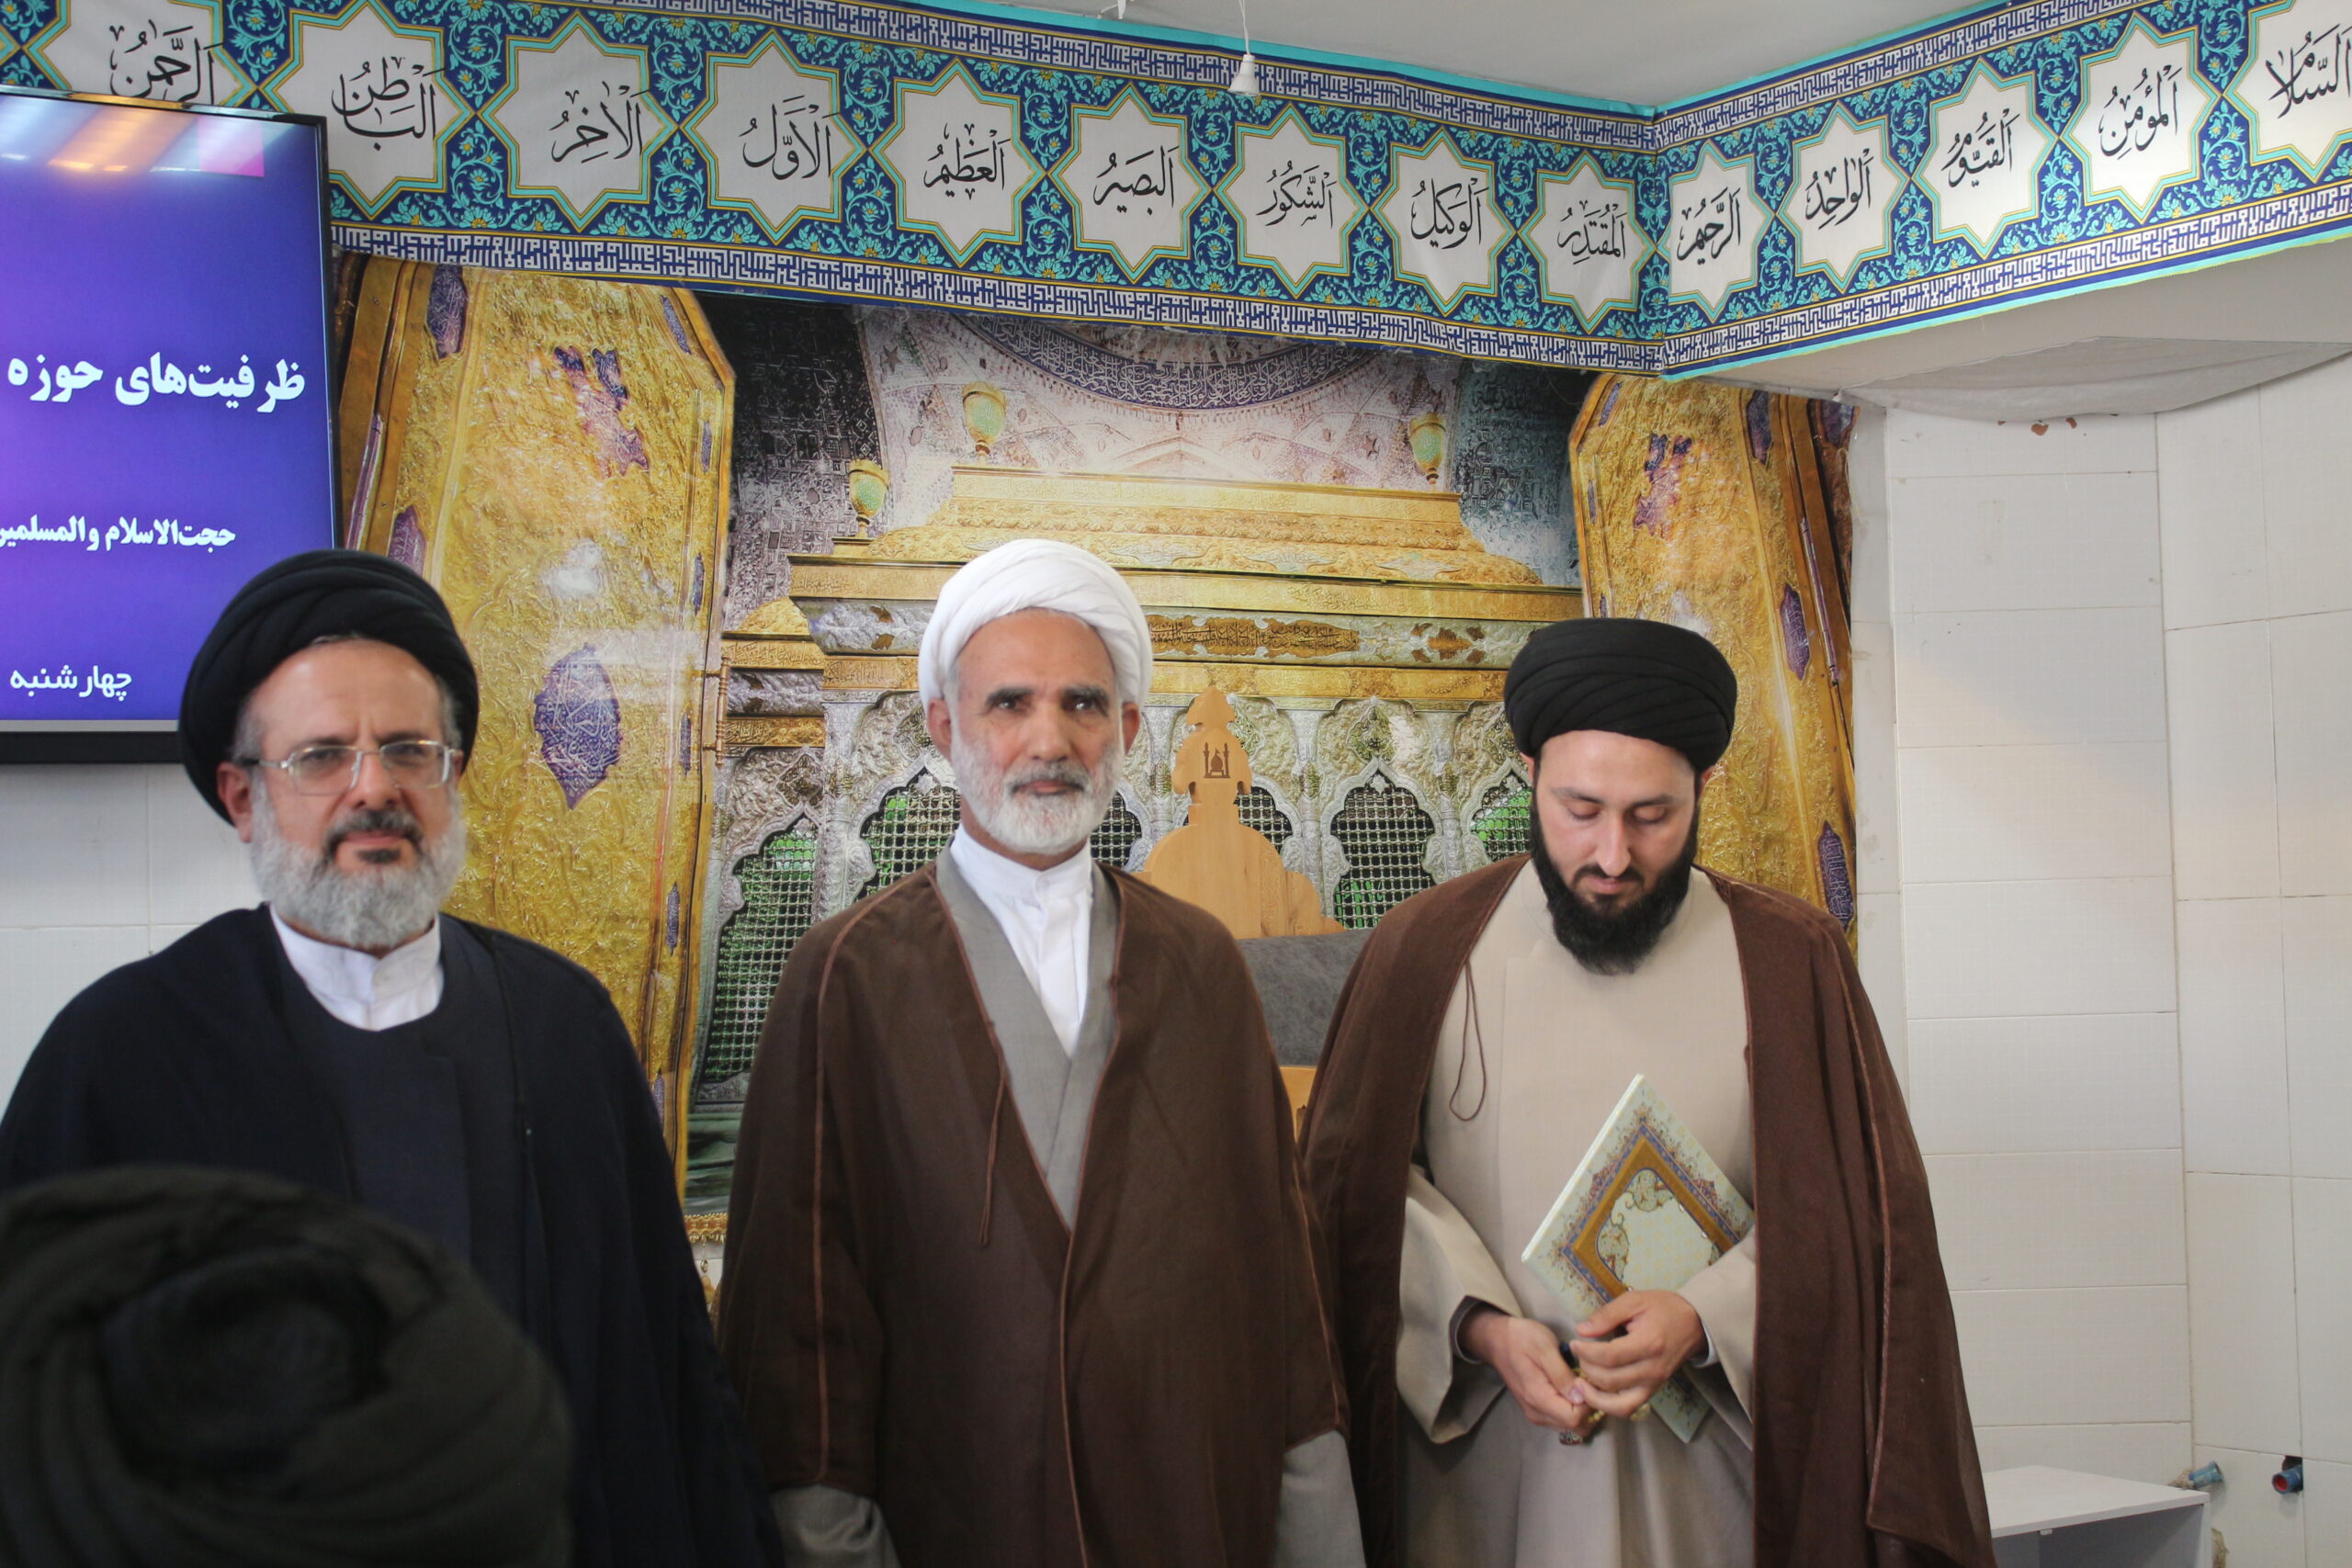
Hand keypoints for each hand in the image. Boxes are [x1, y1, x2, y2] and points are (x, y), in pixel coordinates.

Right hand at [1458, 1305, 1600, 1440]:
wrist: (1497, 1340)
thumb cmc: (1521, 1339)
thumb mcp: (1545, 1349)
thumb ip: (1563, 1375)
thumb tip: (1582, 1397)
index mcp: (1538, 1398)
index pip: (1574, 1419)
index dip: (1589, 1403)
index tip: (1590, 1382)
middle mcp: (1537, 1413)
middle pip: (1575, 1428)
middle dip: (1590, 1410)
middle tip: (1591, 1384)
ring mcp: (1536, 1415)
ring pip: (1570, 1427)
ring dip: (1583, 1411)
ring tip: (1583, 1385)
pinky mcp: (1536, 1411)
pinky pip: (1561, 1421)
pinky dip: (1573, 1411)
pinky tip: (1574, 1390)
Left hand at [1568, 1290, 1704, 1419]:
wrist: (1694, 1323)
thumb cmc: (1663, 1308)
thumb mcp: (1634, 1301)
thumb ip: (1606, 1315)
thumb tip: (1582, 1331)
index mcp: (1648, 1344)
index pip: (1609, 1357)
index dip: (1586, 1352)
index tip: (1574, 1343)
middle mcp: (1652, 1369)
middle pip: (1610, 1380)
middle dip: (1586, 1368)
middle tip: (1578, 1354)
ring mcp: (1654, 1384)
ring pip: (1618, 1403)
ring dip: (1594, 1395)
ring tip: (1579, 1382)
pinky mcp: (1653, 1391)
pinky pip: (1628, 1407)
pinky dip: (1609, 1406)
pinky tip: (1595, 1393)